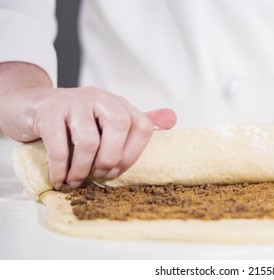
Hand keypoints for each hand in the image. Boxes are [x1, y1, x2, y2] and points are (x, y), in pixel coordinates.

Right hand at [0, 63, 175, 188]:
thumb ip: (136, 122)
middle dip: (110, 160)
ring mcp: (73, 101)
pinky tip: (59, 179)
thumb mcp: (106, 120)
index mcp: (118, 104)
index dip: (133, 154)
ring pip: (88, 141)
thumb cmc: (73, 121)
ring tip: (74, 182)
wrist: (28, 105)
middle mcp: (99, 98)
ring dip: (82, 170)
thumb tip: (173, 118)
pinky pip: (59, 145)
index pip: (142, 127)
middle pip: (119, 128)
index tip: (116, 172)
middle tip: (97, 177)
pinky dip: (60, 169)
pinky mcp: (48, 110)